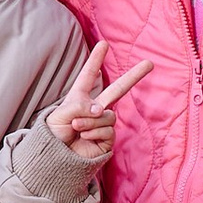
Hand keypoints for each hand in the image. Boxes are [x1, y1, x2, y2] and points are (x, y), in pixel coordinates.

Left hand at [45, 41, 152, 168]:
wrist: (54, 158)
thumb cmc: (53, 135)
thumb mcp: (60, 114)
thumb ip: (80, 106)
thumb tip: (101, 109)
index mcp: (79, 98)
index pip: (88, 76)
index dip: (95, 60)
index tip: (104, 44)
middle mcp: (94, 109)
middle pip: (118, 89)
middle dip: (134, 76)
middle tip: (150, 63)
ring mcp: (102, 123)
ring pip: (106, 115)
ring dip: (90, 121)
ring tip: (76, 127)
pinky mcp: (106, 138)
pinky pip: (108, 130)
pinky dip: (94, 132)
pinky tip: (84, 138)